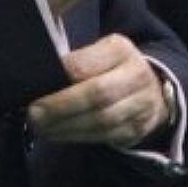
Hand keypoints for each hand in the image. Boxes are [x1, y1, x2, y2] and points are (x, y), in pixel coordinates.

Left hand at [26, 34, 169, 146]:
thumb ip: (77, 60)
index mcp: (120, 50)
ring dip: (67, 127)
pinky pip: (105, 136)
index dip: (60, 76)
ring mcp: (141, 105)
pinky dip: (78, 137)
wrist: (153, 87)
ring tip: (42, 128)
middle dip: (61, 107)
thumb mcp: (100, 50)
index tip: (37, 86)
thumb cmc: (113, 66)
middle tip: (34, 114)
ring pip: (101, 120)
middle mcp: (136, 75)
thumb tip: (41, 75)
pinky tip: (58, 134)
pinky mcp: (138, 128)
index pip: (86, 64)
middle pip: (97, 94)